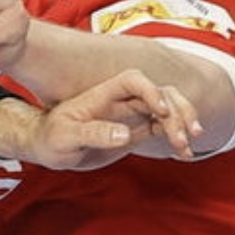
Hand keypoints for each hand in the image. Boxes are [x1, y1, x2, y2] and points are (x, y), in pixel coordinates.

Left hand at [0, 69, 200, 169]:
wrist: (48, 149)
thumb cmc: (51, 138)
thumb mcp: (65, 137)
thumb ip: (93, 133)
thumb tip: (125, 133)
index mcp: (103, 95)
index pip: (133, 80)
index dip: (151, 91)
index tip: (161, 112)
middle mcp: (121, 101)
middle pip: (160, 93)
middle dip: (177, 110)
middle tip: (183, 136)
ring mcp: (132, 115)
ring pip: (168, 109)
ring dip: (183, 123)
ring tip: (186, 147)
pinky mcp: (137, 130)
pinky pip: (165, 128)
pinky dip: (178, 138)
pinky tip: (185, 154)